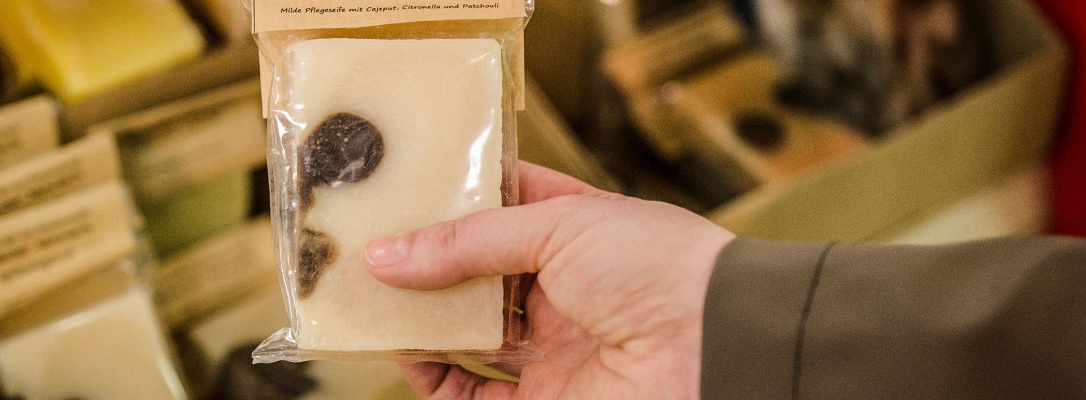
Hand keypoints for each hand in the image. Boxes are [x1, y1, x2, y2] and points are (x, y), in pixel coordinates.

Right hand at [365, 162, 734, 398]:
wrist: (714, 344)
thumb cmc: (659, 264)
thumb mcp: (558, 225)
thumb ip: (468, 242)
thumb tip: (387, 255)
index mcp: (576, 232)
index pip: (503, 208)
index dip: (455, 200)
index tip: (400, 191)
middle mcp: (562, 290)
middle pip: (477, 277)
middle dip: (425, 267)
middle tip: (371, 252)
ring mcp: (553, 347)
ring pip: (470, 336)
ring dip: (421, 322)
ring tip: (374, 302)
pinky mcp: (548, 398)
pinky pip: (477, 396)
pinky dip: (438, 379)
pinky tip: (409, 354)